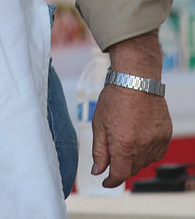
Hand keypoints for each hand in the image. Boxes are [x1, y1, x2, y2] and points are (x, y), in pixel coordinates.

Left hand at [89, 30, 171, 187]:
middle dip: (120, 167)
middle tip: (112, 156)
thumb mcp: (99, 124)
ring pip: (145, 162)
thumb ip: (99, 150)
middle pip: (132, 169)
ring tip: (125, 142)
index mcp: (124, 144)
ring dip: (134, 160)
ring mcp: (156, 141)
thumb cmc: (114, 99)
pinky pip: (156, 153)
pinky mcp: (166, 136)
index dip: (111, 181)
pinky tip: (138, 139)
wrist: (136, 81)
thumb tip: (97, 171)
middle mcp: (143, 146)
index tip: (105, 181)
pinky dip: (146, 152)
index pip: (120, 174)